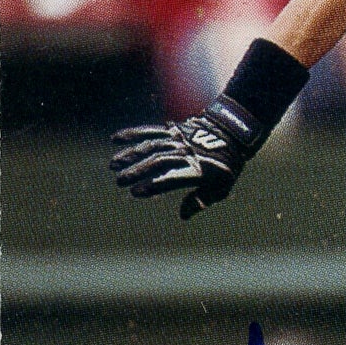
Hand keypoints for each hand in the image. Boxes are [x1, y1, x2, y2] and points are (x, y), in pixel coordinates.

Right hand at [110, 98, 262, 219]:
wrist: (232, 132)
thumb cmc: (226, 167)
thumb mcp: (222, 188)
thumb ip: (201, 200)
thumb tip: (183, 215)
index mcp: (198, 170)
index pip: (172, 178)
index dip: (154, 185)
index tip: (136, 193)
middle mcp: (185, 153)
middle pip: (158, 161)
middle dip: (137, 171)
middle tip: (119, 181)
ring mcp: (178, 139)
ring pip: (150, 146)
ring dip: (130, 154)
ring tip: (113, 164)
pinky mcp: (172, 129)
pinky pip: (150, 130)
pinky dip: (132, 133)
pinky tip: (115, 139)